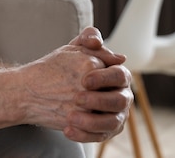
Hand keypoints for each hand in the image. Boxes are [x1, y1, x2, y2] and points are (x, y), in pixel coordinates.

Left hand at [65, 27, 132, 142]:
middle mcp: (122, 96)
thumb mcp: (77, 49)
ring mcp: (116, 115)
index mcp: (119, 75)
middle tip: (77, 98)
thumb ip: (87, 39)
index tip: (84, 80)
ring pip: (111, 122)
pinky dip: (83, 135)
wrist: (51, 86)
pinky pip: (99, 136)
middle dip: (99, 100)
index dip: (104, 78)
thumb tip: (96, 41)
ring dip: (92, 121)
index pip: (120, 75)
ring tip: (70, 117)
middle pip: (120, 100)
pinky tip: (67, 130)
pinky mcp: (106, 131)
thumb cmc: (70, 65)